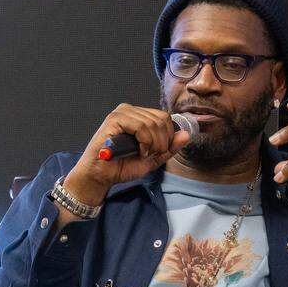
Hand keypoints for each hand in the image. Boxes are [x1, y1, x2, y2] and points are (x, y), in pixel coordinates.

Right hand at [63, 103, 190, 207]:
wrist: (101, 176)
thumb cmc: (121, 166)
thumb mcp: (152, 158)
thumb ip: (169, 147)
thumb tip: (186, 134)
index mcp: (138, 116)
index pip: (164, 117)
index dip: (168, 136)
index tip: (159, 151)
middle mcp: (130, 110)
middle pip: (161, 119)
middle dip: (162, 141)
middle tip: (151, 154)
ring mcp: (121, 113)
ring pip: (152, 123)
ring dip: (154, 143)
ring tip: (143, 154)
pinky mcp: (114, 120)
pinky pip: (140, 126)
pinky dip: (144, 141)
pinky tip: (138, 150)